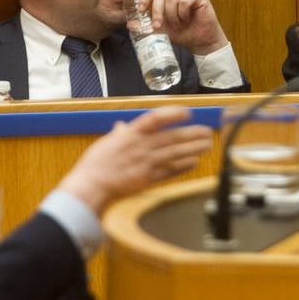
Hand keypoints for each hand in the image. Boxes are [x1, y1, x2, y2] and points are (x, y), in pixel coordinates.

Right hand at [55, 106, 212, 214]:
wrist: (91, 187)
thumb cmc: (95, 164)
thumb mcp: (106, 143)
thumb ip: (119, 134)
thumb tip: (122, 126)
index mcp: (130, 135)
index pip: (155, 119)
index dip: (172, 114)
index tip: (187, 112)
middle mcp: (141, 147)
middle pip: (172, 138)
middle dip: (192, 134)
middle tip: (208, 131)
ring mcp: (146, 163)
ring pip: (175, 154)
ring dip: (193, 149)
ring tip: (207, 144)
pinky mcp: (148, 179)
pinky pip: (170, 171)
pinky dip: (183, 166)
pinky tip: (194, 162)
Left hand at [138, 0, 227, 54]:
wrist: (201, 42)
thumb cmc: (183, 34)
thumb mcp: (161, 31)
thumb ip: (147, 26)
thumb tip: (130, 25)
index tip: (141, 10)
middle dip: (157, 12)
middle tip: (158, 26)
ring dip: (172, 15)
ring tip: (178, 23)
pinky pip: (185, 0)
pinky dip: (183, 12)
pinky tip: (187, 19)